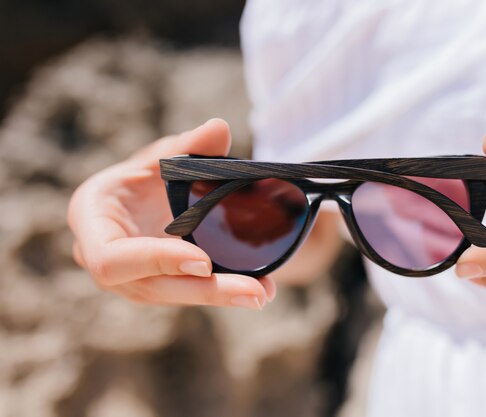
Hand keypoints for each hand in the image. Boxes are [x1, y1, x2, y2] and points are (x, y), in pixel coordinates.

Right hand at [68, 119, 275, 308]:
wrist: (139, 200)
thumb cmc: (142, 176)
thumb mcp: (159, 155)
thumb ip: (186, 146)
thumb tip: (218, 128)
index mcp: (92, 222)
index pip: (112, 257)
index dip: (155, 260)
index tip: (202, 261)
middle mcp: (104, 260)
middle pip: (152, 287)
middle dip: (204, 291)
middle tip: (254, 293)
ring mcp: (130, 280)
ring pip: (173, 296)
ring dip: (220, 296)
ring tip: (264, 294)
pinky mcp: (157, 287)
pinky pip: (188, 293)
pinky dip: (223, 292)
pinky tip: (262, 290)